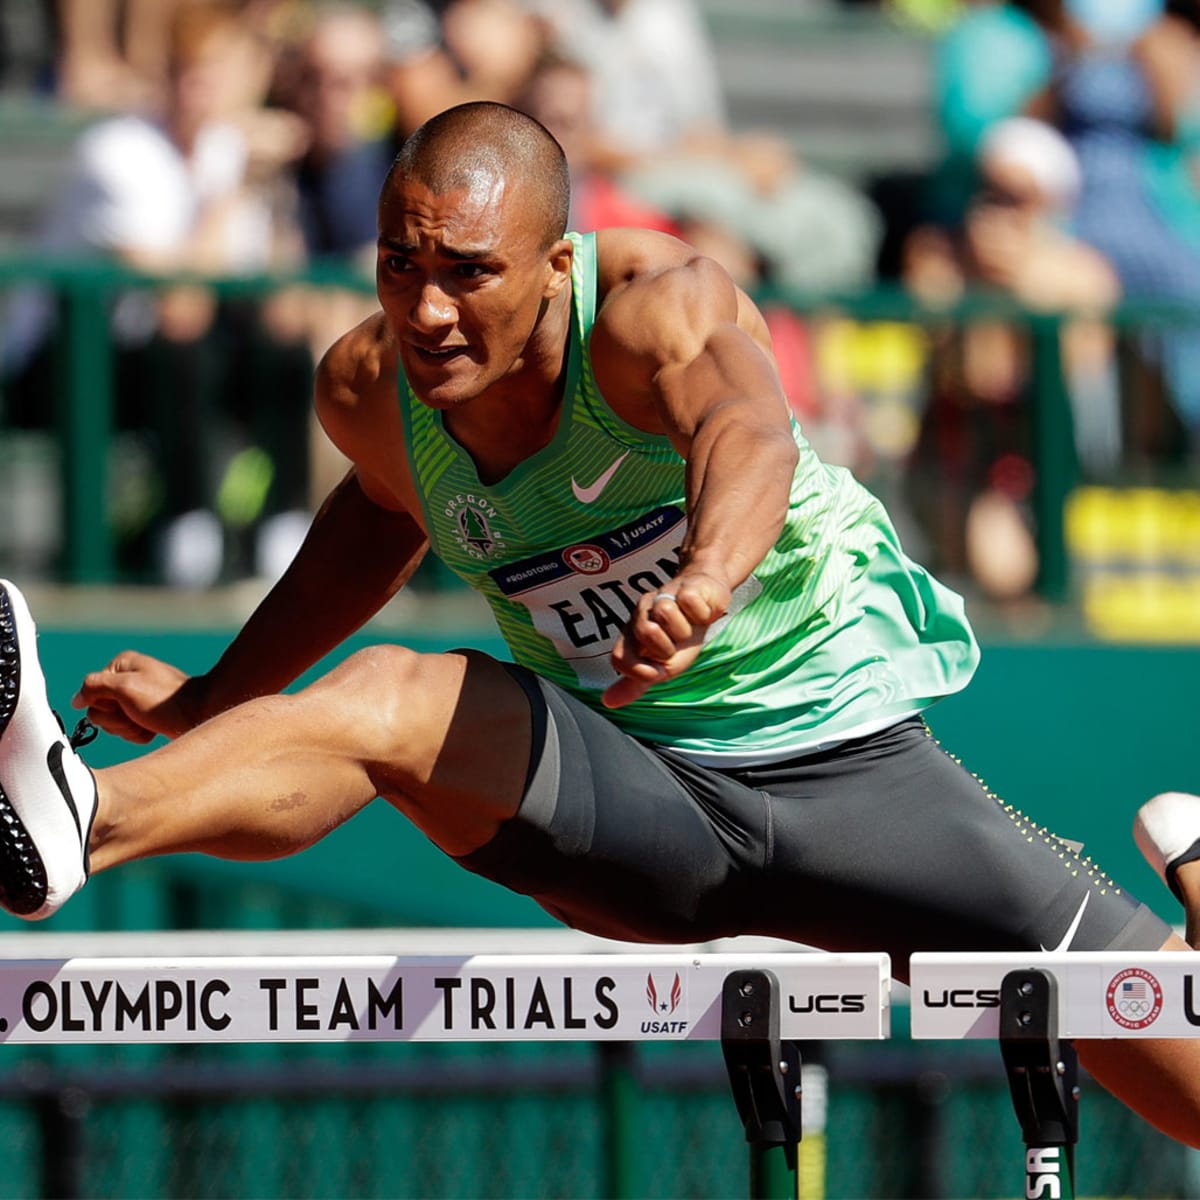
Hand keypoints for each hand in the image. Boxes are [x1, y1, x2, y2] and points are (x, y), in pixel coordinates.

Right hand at [72, 652, 207, 743]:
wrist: (199, 714)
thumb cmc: (164, 700)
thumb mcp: (125, 687)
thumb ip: (94, 687)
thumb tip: (77, 699)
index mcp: (121, 667)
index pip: (89, 693)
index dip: (105, 705)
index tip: (126, 704)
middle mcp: (126, 681)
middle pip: (98, 711)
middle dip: (117, 720)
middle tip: (138, 715)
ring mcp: (135, 700)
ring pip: (111, 724)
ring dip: (128, 729)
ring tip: (147, 722)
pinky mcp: (144, 716)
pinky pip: (127, 732)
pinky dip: (138, 734)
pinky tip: (152, 729)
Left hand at [603, 571, 730, 708]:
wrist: (708, 600)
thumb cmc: (683, 634)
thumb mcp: (662, 665)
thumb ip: (636, 683)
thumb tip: (608, 702)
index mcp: (632, 635)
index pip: (619, 657)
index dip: (640, 670)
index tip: (660, 670)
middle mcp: (641, 614)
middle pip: (645, 633)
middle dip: (668, 646)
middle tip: (677, 642)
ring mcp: (661, 597)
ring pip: (667, 614)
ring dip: (686, 628)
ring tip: (689, 624)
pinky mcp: (684, 587)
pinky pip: (690, 603)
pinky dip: (702, 613)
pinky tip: (701, 612)